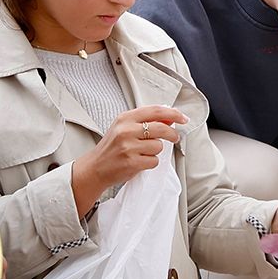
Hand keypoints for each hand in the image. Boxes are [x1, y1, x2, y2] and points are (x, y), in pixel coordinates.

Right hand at [72, 105, 186, 214]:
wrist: (95, 168)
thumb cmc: (111, 148)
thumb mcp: (123, 128)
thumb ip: (144, 121)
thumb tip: (168, 118)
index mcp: (125, 118)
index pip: (155, 111)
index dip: (173, 113)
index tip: (182, 118)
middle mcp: (126, 130)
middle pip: (161, 128)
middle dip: (172, 134)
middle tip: (174, 138)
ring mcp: (129, 147)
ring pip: (158, 146)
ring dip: (155, 151)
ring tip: (143, 153)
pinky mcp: (131, 162)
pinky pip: (154, 161)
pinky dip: (151, 162)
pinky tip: (140, 161)